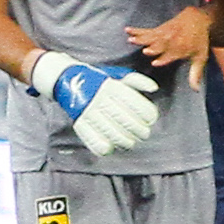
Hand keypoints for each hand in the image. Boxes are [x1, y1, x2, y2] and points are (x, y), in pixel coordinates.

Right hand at [29, 51, 159, 155]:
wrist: (69, 80)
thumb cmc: (100, 80)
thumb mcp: (118, 75)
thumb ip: (137, 81)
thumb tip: (154, 89)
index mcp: (112, 86)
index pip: (134, 103)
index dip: (146, 114)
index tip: (150, 120)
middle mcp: (100, 98)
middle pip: (125, 120)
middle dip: (138, 130)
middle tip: (143, 134)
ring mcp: (88, 111)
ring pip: (111, 132)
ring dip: (124, 141)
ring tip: (130, 142)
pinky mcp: (79, 122)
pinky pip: (91, 138)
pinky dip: (103, 147)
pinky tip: (112, 148)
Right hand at [127, 5, 214, 89]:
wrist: (197, 19)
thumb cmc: (199, 40)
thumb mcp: (200, 57)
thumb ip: (196, 73)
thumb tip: (195, 89)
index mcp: (181, 49)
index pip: (171, 55)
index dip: (164, 59)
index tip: (155, 63)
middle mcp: (172, 41)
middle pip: (161, 45)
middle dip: (154, 48)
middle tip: (145, 51)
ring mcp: (164, 34)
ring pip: (151, 37)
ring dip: (141, 39)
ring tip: (131, 40)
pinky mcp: (159, 29)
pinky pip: (146, 31)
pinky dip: (136, 31)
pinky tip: (127, 30)